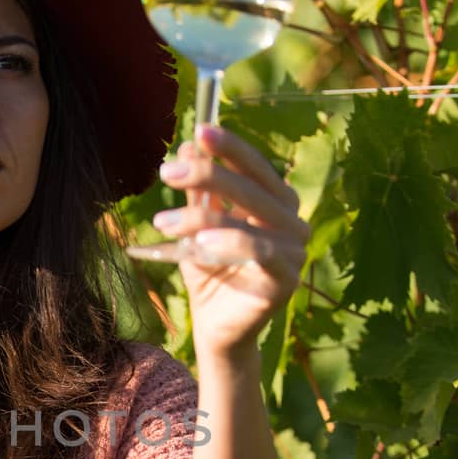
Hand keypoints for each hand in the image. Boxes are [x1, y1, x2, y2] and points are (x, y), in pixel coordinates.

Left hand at [146, 122, 309, 360]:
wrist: (213, 327)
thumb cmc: (208, 272)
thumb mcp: (196, 226)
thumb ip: (196, 192)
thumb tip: (185, 146)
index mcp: (276, 203)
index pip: (256, 167)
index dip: (229, 148)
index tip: (198, 131)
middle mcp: (293, 221)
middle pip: (252, 188)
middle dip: (208, 175)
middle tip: (167, 173)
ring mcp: (296, 251)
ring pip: (250, 219)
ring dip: (203, 217)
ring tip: (161, 222)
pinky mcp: (289, 280)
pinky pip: (262, 251)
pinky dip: (231, 242)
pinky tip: (200, 243)